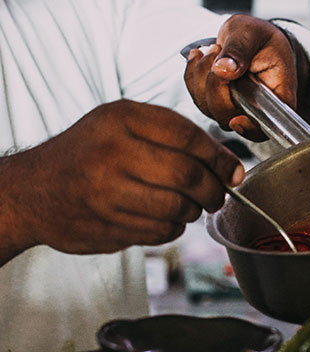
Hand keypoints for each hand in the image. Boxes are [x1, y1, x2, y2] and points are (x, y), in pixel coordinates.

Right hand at [16, 100, 243, 254]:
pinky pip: (160, 232)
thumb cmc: (88, 152)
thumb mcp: (121, 123)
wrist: (33, 190)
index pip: (188, 136)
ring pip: (177, 208)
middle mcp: (112, 153)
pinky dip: (173, 229)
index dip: (220, 157)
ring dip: (194, 212)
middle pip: (187, 175)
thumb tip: (228, 166)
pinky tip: (164, 218)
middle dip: (213, 189)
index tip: (233, 171)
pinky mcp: (105, 226)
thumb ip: (173, 135)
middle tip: (218, 195)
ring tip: (190, 206)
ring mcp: (106, 193)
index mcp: (120, 119)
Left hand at [184, 14, 297, 141]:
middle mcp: (256, 108)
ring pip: (210, 108)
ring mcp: (235, 107)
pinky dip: (193, 75)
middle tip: (218, 52)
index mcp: (278, 96)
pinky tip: (200, 56)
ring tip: (213, 50)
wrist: (251, 36)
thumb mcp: (253, 32)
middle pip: (229, 118)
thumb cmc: (260, 35)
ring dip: (201, 77)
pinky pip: (198, 97)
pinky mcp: (218, 101)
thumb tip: (224, 70)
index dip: (251, 129)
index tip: (236, 119)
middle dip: (215, 87)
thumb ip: (240, 49)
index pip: (267, 125)